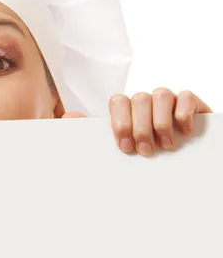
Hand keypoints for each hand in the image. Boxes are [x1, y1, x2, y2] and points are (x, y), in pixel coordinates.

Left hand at [62, 89, 211, 155]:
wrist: (179, 163)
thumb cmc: (143, 152)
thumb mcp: (117, 146)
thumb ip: (92, 132)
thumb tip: (68, 116)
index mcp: (127, 110)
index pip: (118, 101)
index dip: (120, 122)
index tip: (124, 146)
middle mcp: (146, 102)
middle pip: (138, 99)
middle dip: (140, 127)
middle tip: (145, 150)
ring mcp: (168, 101)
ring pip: (160, 95)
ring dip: (160, 122)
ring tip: (164, 145)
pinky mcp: (190, 103)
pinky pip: (185, 96)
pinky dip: (183, 113)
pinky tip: (183, 131)